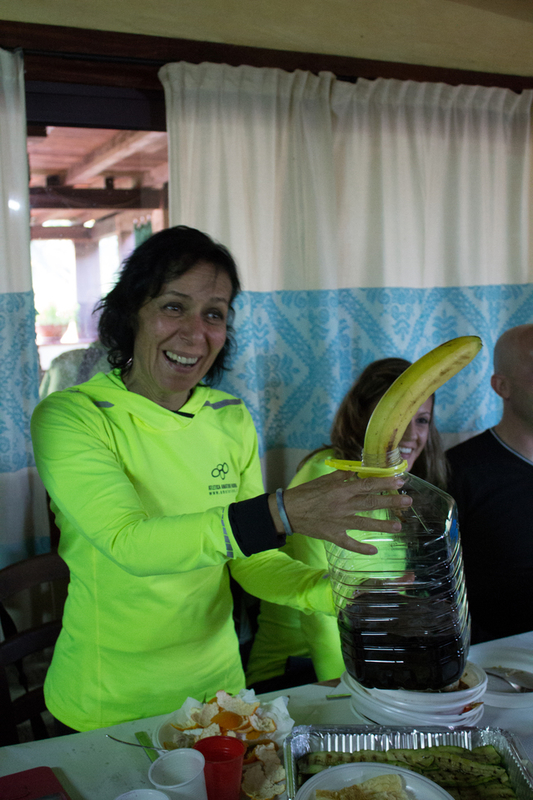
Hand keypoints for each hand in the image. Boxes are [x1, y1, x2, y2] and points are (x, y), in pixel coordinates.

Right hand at [268, 470, 411, 554]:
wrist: (287, 511)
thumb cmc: (305, 493)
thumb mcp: (322, 480)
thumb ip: (341, 476)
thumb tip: (357, 470)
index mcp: (340, 490)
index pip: (366, 485)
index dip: (384, 483)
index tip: (399, 481)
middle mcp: (342, 506)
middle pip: (370, 503)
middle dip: (391, 502)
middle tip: (408, 501)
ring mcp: (338, 522)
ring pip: (364, 524)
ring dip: (382, 525)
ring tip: (398, 526)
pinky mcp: (333, 535)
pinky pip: (349, 543)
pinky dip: (361, 548)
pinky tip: (374, 551)